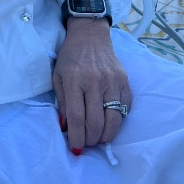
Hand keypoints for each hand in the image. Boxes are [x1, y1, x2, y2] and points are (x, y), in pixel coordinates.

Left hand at [52, 17, 131, 153]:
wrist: (90, 35)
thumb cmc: (70, 56)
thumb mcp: (58, 75)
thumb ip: (62, 100)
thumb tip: (66, 126)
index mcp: (74, 79)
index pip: (77, 116)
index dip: (76, 136)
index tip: (75, 148)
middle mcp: (94, 81)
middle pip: (96, 121)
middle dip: (91, 139)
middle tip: (86, 143)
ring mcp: (112, 81)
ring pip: (113, 119)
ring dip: (106, 136)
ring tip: (98, 139)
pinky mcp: (125, 81)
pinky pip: (125, 109)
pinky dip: (117, 122)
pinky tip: (109, 123)